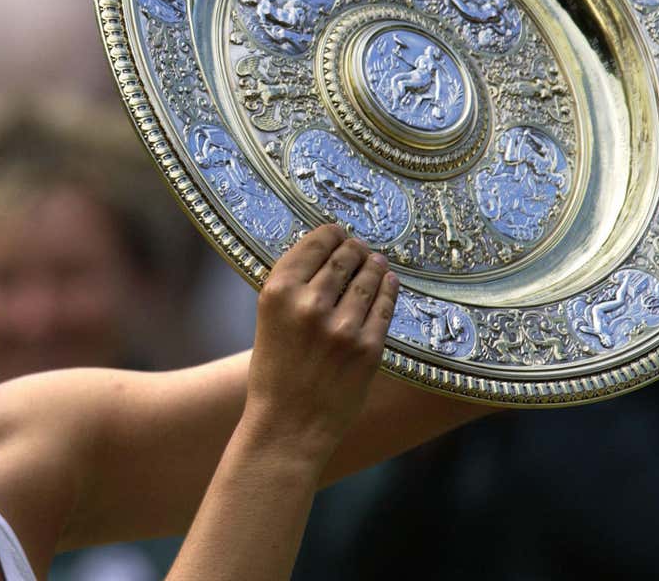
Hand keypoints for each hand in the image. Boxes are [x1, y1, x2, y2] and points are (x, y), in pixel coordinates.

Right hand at [243, 225, 399, 462]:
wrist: (287, 427)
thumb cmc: (274, 374)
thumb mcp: (269, 321)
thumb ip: (293, 289)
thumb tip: (326, 254)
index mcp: (277, 293)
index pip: (313, 245)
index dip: (330, 233)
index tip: (338, 231)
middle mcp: (309, 305)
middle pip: (344, 257)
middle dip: (354, 248)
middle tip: (359, 246)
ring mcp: (341, 327)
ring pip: (368, 278)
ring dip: (375, 265)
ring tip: (377, 261)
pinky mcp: (367, 349)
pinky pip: (384, 307)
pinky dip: (388, 290)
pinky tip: (389, 282)